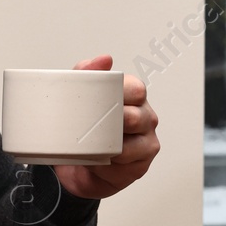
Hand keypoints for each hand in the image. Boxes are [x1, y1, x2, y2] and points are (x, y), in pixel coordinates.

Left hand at [53, 55, 159, 199]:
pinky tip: (98, 162)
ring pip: (132, 144)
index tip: (100, 100)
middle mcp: (144, 118)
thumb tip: (104, 59)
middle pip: (136, 117)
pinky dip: (107, 165)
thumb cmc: (86, 128)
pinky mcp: (140, 165)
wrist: (80, 166)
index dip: (119, 94)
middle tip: (93, 125)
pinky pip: (125, 165)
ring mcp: (146, 142)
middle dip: (113, 122)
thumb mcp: (80, 96)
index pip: (136, 90)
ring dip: (107, 147)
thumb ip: (86, 73)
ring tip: (89, 147)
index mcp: (133, 97)